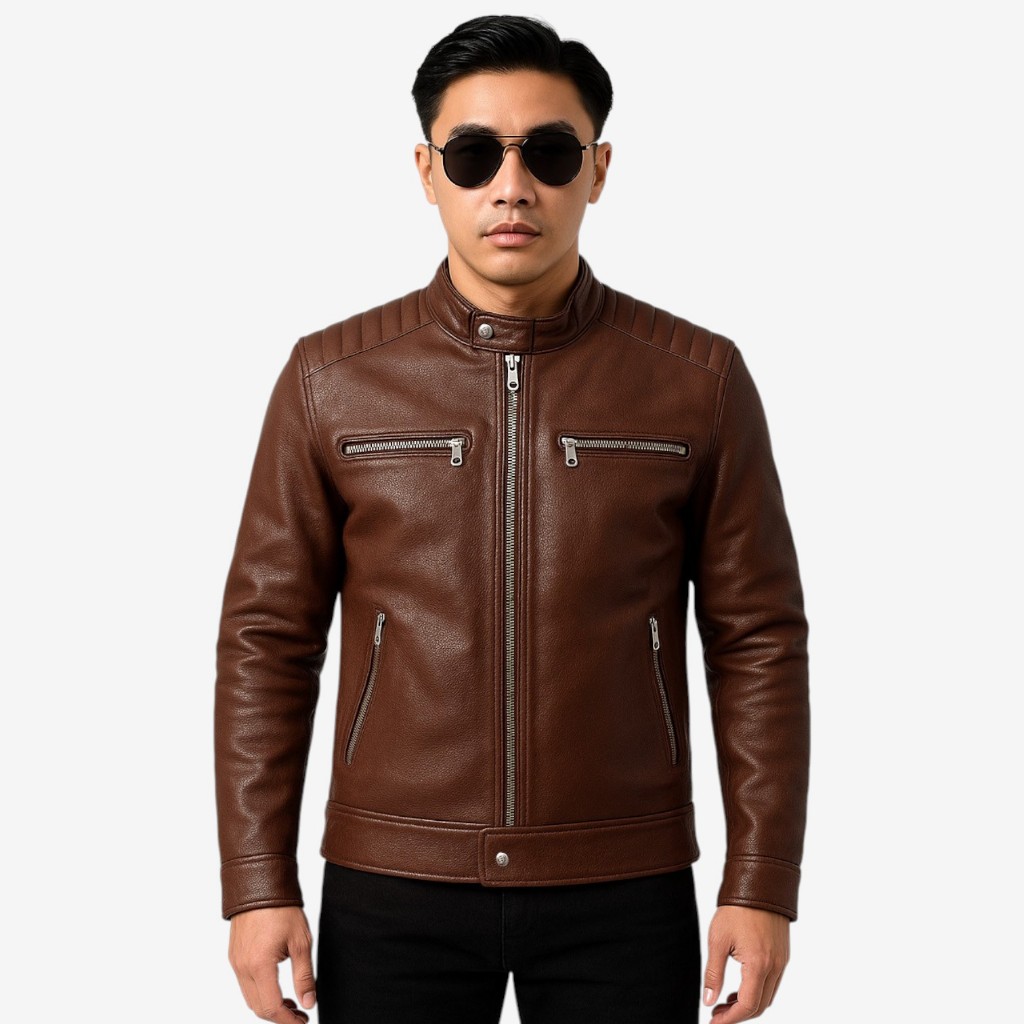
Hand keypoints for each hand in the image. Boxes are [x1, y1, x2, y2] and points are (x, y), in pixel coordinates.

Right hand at [227, 906, 316, 1021]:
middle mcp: (242, 967)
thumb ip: (304, 976)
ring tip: (292, 1003)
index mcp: (259, 965)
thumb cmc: (283, 909)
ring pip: (250, 997)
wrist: (260, 884)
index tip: (303, 1022)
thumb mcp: (301, 942)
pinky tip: (277, 987)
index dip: (288, 1020)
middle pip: (258, 1008)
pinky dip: (260, 992)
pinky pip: (245, 984)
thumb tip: (309, 1003)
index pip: (271, 1007)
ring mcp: (235, 962)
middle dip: (279, 1016)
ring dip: (269, 1006)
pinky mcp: (234, 956)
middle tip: (300, 1015)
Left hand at [702, 905, 789, 1021]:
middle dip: (738, 1015)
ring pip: (768, 996)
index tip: (714, 1021)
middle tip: (716, 1014)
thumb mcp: (718, 940)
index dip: (731, 1018)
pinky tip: (740, 986)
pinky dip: (757, 991)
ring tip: (725, 1002)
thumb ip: (713, 973)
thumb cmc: (736, 909)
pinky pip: (773, 983)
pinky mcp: (783, 954)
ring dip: (748, 1004)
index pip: (748, 1005)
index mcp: (759, 964)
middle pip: (760, 1005)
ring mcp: (782, 961)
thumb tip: (708, 1001)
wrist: (759, 884)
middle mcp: (775, 966)